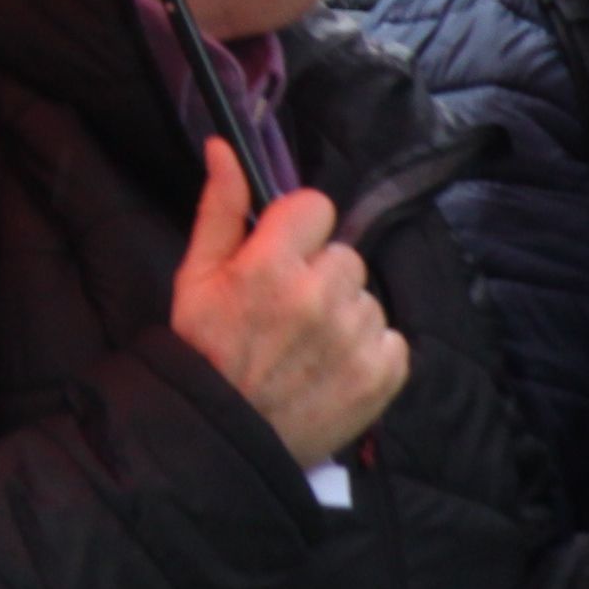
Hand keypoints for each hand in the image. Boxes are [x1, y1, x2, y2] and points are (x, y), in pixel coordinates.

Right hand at [163, 139, 406, 468]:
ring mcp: (355, 339)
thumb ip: (219, 209)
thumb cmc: (204, 352)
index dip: (297, 232)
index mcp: (270, 267)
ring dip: (345, 316)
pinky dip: (369, 353)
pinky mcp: (382, 376)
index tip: (280, 259)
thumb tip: (224, 147)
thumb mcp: (195, 278)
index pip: (317, 207)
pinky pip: (393, 339)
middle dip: (321, 277)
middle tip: (289, 314)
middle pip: (345, 255)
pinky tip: (334, 369)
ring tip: (309, 348)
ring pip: (368, 298)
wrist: (223, 440)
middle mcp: (319, 298)